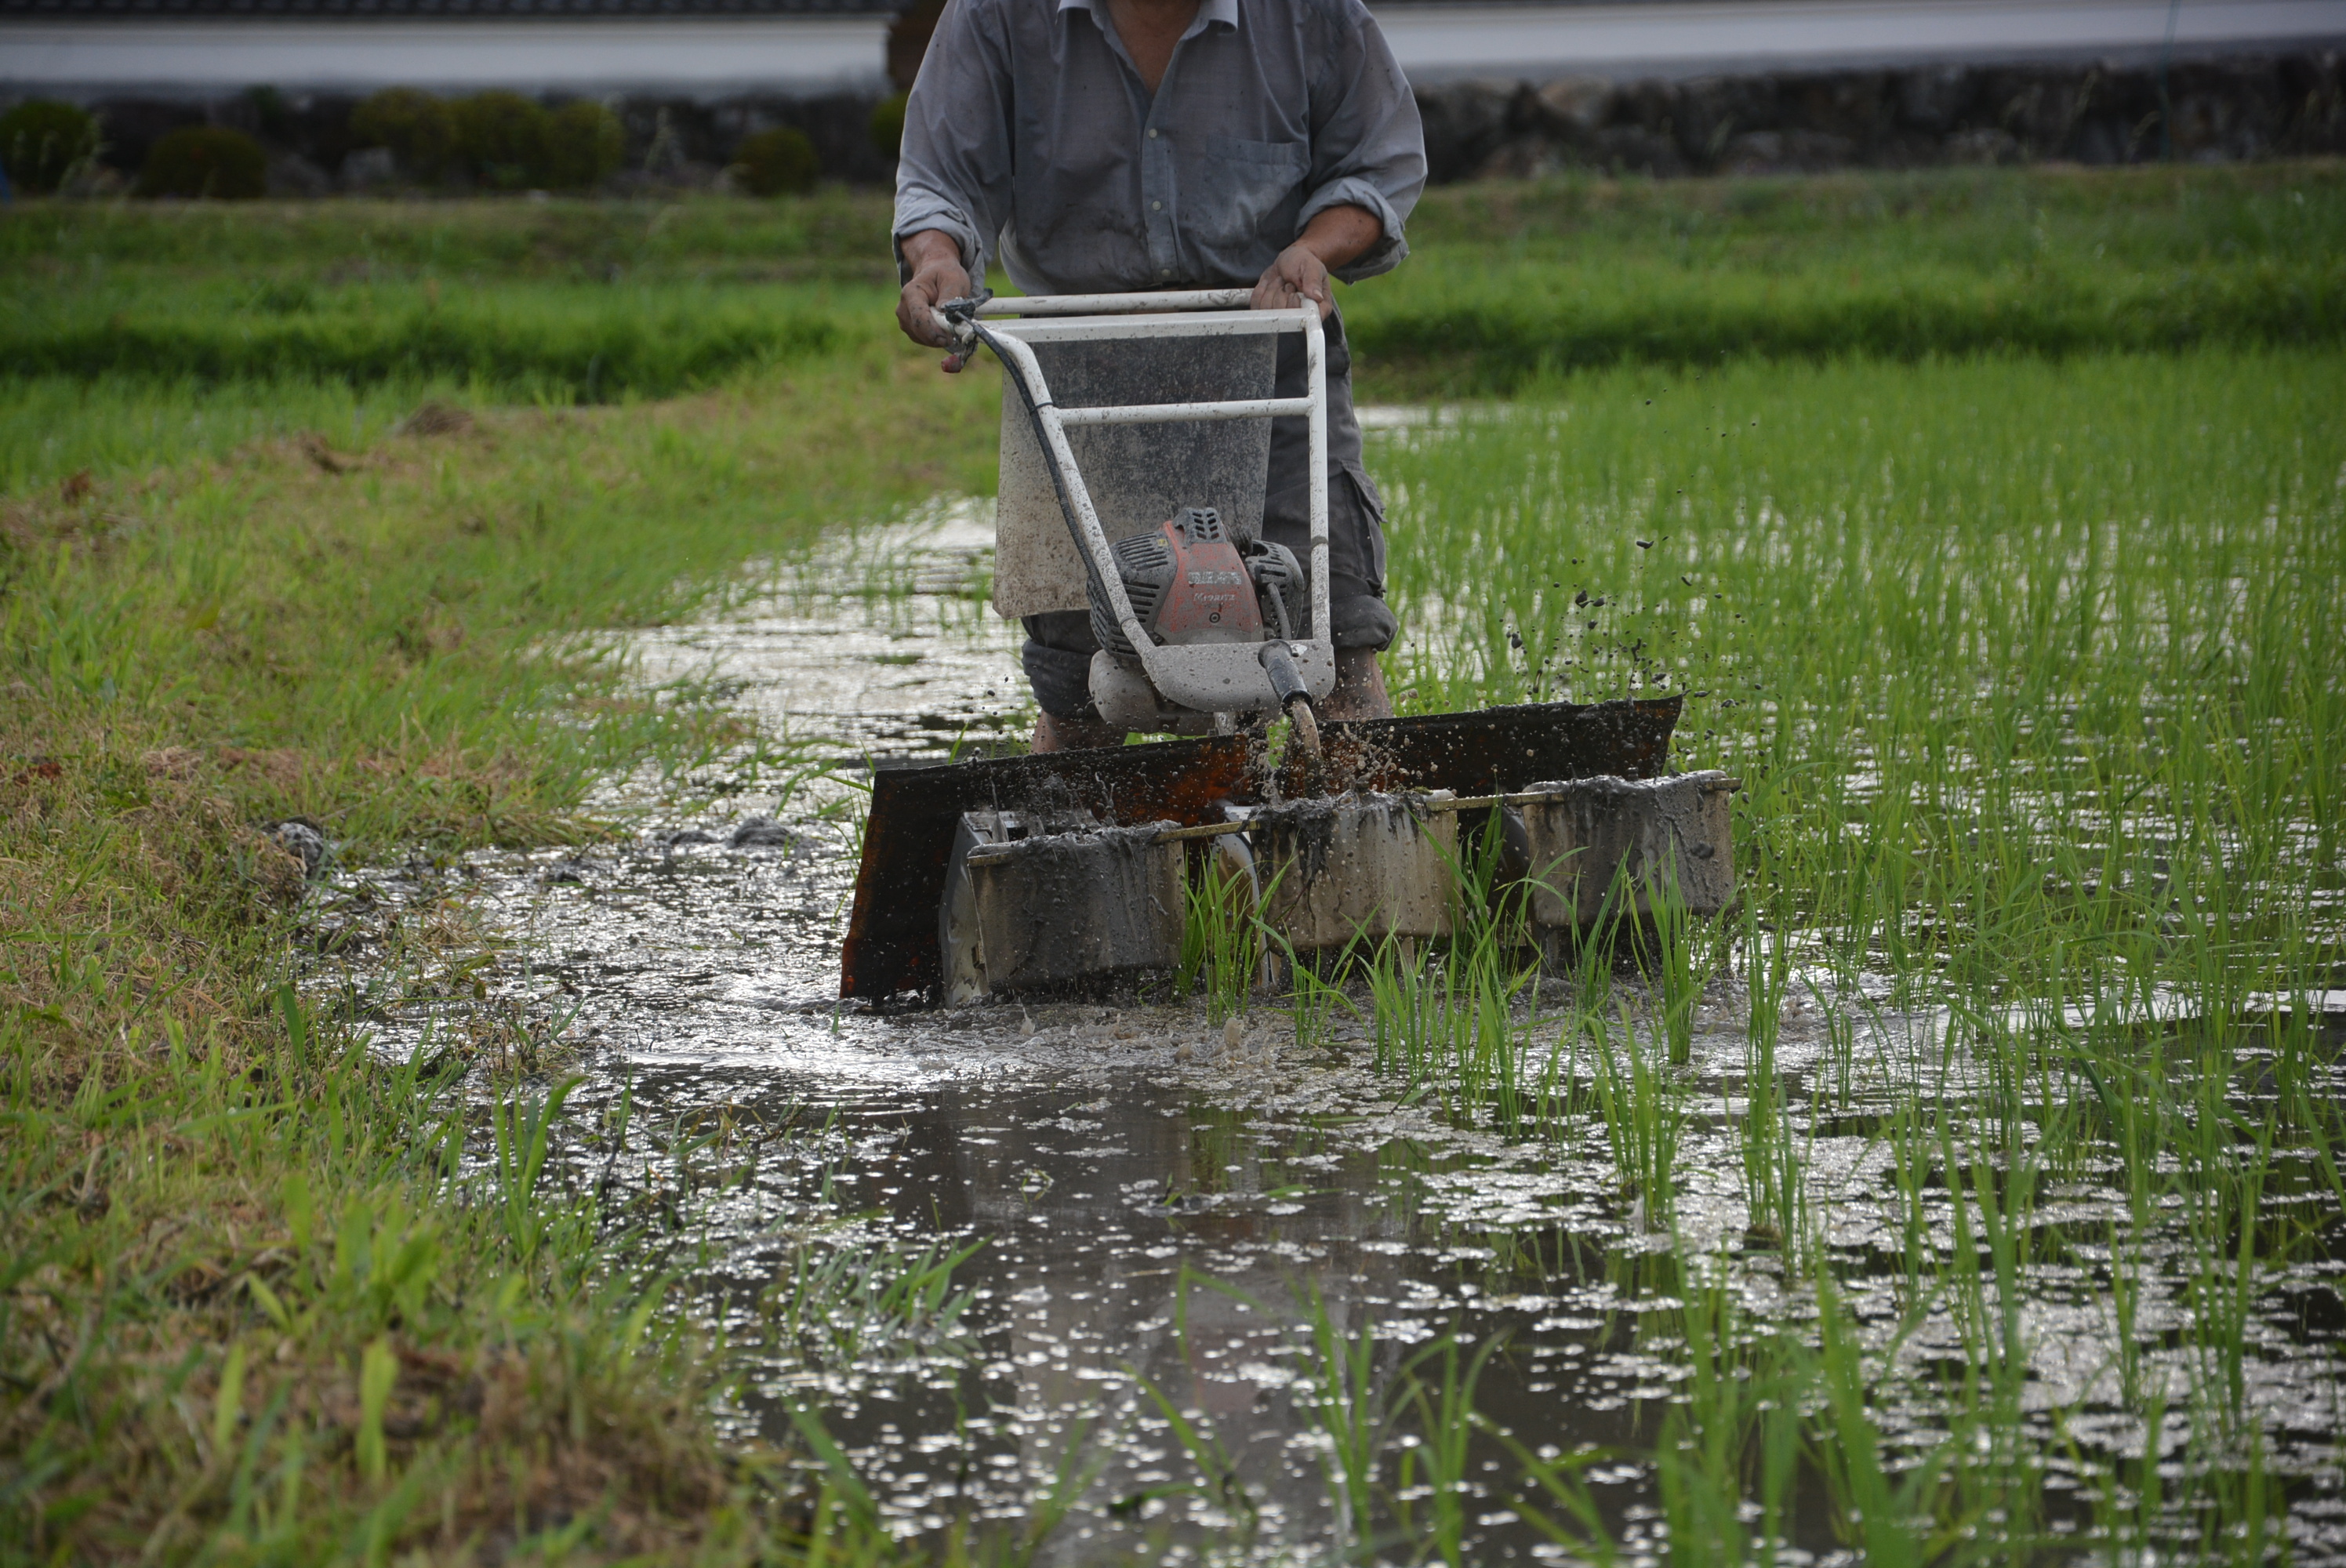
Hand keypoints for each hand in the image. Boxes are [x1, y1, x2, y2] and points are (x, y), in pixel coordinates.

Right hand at [896, 229, 973, 368]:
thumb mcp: (953, 279)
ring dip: (938, 339)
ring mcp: (905, 320)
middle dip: (938, 337)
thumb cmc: (945, 274)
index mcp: (911, 293)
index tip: (948, 339)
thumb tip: (945, 312)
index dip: (933, 331)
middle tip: (956, 337)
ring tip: (952, 328)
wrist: (936, 271)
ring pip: (921, 338)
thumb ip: (950, 295)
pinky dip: (936, 339)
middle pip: (919, 331)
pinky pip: (924, 340)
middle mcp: (903, 308)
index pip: (919, 317)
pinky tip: (946, 330)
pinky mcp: (911, 329)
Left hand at [1252, 242, 1333, 318]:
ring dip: (1272, 290)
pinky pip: (1257, 306)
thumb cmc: (1304, 262)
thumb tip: (1317, 297)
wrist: (1289, 259)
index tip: (1295, 293)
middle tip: (1289, 282)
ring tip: (1281, 281)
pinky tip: (1271, 284)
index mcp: (1319, 308)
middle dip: (1283, 293)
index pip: (1309, 319)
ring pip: (1269, 311)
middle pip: (1285, 316)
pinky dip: (1261, 291)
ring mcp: (1284, 315)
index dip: (1296, 307)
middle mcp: (1302, 316)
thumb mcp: (1311, 266)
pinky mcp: (1268, 312)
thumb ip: (1313, 280)